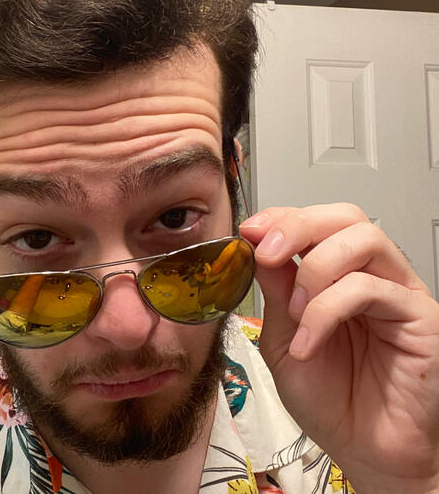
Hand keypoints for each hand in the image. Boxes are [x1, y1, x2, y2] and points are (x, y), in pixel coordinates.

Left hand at [239, 204, 438, 493]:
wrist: (361, 453)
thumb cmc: (328, 400)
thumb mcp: (281, 338)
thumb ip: (275, 290)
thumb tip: (256, 243)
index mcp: (339, 276)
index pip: (317, 222)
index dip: (282, 217)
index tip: (249, 230)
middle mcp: (372, 276)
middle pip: (346, 217)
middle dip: (298, 226)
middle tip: (266, 252)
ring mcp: (399, 294)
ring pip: (365, 240)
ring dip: (316, 268)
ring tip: (293, 309)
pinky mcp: (421, 319)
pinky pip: (372, 290)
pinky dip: (327, 310)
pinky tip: (307, 342)